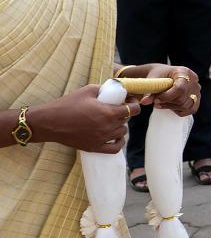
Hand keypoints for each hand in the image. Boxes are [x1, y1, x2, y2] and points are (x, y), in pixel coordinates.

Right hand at [20, 85, 138, 153]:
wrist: (49, 122)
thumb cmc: (67, 104)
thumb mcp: (88, 91)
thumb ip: (104, 89)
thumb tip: (115, 89)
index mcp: (109, 112)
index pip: (133, 109)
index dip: (134, 104)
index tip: (129, 101)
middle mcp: (108, 127)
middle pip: (126, 120)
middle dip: (124, 113)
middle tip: (116, 109)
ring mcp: (102, 139)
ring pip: (122, 133)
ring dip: (120, 126)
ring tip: (111, 121)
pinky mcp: (95, 147)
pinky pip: (115, 149)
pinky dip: (119, 143)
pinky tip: (115, 136)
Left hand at [130, 64, 201, 116]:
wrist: (165, 74)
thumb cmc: (159, 75)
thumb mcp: (153, 80)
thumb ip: (149, 90)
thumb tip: (144, 102)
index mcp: (184, 72)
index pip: (180, 88)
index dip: (167, 96)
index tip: (156, 99)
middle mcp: (194, 81)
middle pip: (182, 98)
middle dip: (167, 102)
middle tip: (155, 102)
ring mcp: (197, 90)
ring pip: (186, 105)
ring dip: (171, 107)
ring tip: (160, 104)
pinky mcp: (197, 99)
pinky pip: (191, 109)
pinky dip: (179, 110)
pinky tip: (170, 106)